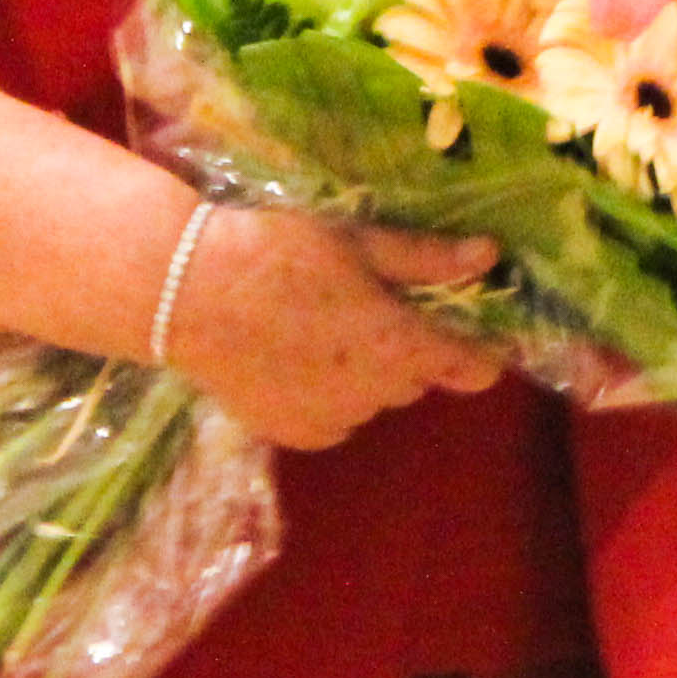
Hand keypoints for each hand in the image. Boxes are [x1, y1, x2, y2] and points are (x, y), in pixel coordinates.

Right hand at [160, 206, 501, 452]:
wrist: (186, 294)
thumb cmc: (277, 253)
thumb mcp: (357, 243)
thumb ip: (426, 259)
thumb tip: (490, 256)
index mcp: (397, 347)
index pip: (470, 369)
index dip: (481, 354)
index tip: (480, 338)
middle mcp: (371, 395)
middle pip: (416, 378)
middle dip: (410, 349)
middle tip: (376, 307)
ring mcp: (330, 421)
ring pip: (374, 398)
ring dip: (369, 373)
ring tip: (328, 329)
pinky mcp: (291, 434)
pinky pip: (335, 418)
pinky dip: (331, 395)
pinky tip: (300, 359)